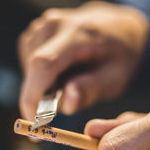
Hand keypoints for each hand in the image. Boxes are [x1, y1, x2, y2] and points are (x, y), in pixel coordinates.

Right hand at [18, 1, 149, 120]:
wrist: (118, 27)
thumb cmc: (120, 56)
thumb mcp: (117, 76)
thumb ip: (92, 89)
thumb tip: (67, 104)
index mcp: (78, 33)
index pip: (43, 64)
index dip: (32, 96)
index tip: (36, 124)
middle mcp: (55, 24)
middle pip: (33, 68)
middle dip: (41, 97)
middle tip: (65, 105)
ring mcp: (42, 26)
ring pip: (29, 69)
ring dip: (42, 87)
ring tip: (71, 83)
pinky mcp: (35, 33)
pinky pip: (28, 63)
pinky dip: (40, 77)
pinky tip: (62, 74)